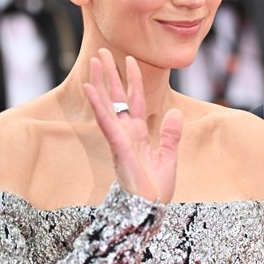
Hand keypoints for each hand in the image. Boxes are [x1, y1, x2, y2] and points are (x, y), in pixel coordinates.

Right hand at [82, 49, 181, 202]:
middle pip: (118, 98)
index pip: (136, 100)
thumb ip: (170, 135)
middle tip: (102, 53)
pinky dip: (99, 105)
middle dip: (110, 75)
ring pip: (109, 105)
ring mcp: (120, 139)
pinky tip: (90, 88)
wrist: (150, 211)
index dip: (133, 80)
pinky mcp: (118, 147)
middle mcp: (127, 133)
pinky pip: (106, 122)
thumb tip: (173, 112)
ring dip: (101, 83)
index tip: (129, 60)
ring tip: (94, 61)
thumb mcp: (168, 158)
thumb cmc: (156, 190)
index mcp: (138, 134)